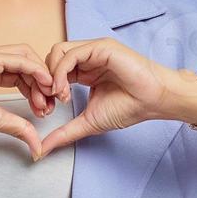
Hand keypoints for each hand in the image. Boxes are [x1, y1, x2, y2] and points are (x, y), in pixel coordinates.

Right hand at [0, 45, 59, 159]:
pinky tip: (44, 85)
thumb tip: (37, 147)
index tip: (44, 107)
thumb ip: (19, 127)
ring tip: (48, 96)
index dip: (36, 88)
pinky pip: (19, 59)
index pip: (22, 72)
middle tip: (50, 103)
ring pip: (25, 57)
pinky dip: (35, 70)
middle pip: (27, 62)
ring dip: (41, 76)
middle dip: (42, 82)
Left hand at [38, 37, 196, 155]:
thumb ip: (65, 132)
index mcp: (83, 71)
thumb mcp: (88, 121)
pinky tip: (64, 90)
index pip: (53, 71)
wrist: (154, 101)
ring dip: (51, 75)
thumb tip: (42, 149)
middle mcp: (87, 58)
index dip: (44, 89)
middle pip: (51, 59)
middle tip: (50, 103)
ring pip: (57, 53)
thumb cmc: (129, 108)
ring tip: (59, 96)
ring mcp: (93, 51)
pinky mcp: (100, 47)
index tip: (48, 110)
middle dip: (43, 82)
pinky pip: (71, 54)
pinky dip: (61, 72)